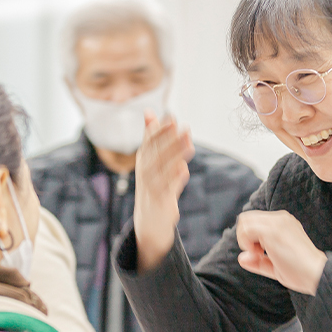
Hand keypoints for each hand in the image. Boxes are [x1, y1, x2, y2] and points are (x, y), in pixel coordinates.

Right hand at [134, 111, 194, 271]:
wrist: (149, 220)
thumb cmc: (153, 184)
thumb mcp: (149, 160)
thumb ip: (151, 136)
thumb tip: (149, 111)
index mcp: (143, 161)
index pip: (149, 142)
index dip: (159, 129)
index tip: (170, 116)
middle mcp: (145, 173)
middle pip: (157, 154)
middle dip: (169, 139)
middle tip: (182, 125)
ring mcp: (152, 188)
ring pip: (164, 170)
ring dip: (176, 156)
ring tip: (189, 143)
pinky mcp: (160, 202)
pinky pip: (168, 190)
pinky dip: (176, 180)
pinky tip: (184, 170)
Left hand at [236, 210, 327, 295]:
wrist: (317, 274)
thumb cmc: (301, 272)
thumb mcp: (276, 266)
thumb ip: (258, 262)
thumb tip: (241, 258)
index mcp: (284, 223)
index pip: (255, 221)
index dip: (251, 238)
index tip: (260, 254)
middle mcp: (281, 218)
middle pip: (247, 218)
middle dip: (245, 237)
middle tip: (257, 254)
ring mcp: (277, 222)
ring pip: (244, 221)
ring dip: (244, 239)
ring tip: (258, 254)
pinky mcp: (272, 230)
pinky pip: (246, 228)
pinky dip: (245, 242)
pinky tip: (257, 253)